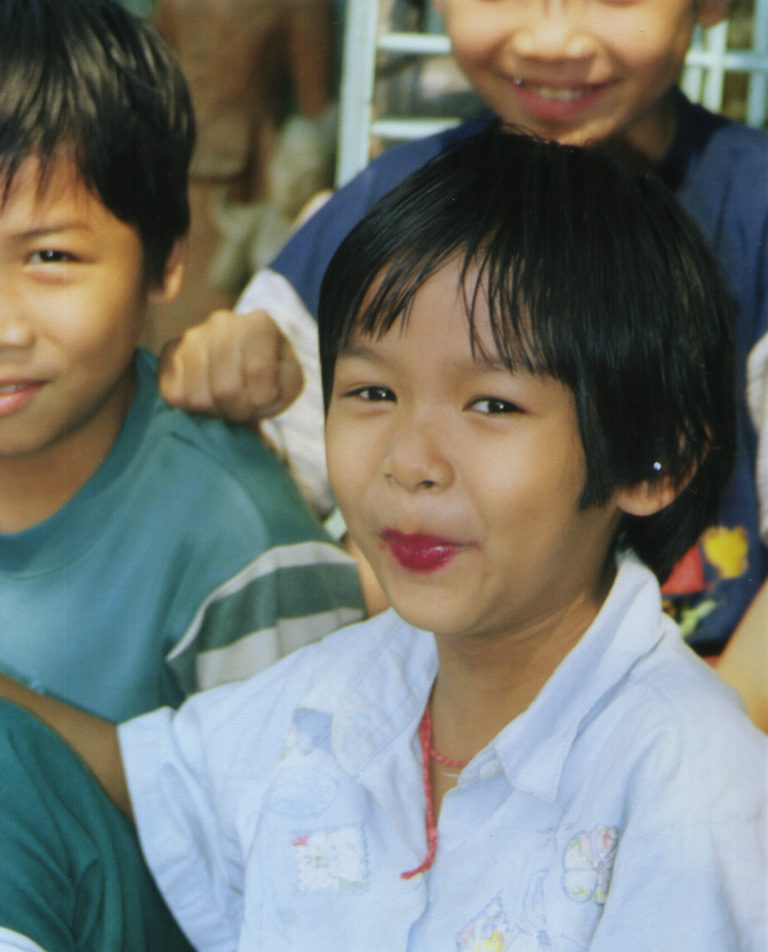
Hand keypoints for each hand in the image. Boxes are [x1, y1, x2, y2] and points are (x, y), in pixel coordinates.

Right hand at [158, 309, 303, 422]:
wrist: (241, 376)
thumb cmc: (270, 380)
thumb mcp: (290, 383)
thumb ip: (284, 385)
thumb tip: (259, 391)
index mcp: (259, 324)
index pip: (257, 369)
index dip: (263, 397)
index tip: (265, 397)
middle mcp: (222, 323)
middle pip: (225, 389)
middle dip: (238, 409)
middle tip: (243, 405)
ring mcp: (191, 337)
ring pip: (198, 397)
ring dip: (215, 410)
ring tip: (225, 400)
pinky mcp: (169, 355)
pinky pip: (175, 396)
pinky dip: (192, 408)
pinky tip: (205, 395)